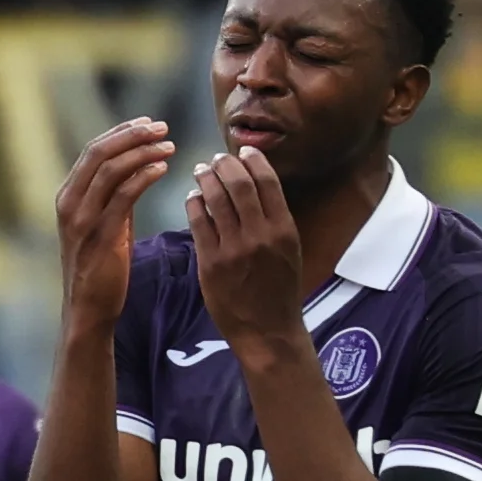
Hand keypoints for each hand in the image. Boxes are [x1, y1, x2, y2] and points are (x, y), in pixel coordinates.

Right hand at [55, 119, 172, 335]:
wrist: (89, 308)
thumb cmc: (100, 268)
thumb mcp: (102, 224)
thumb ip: (112, 197)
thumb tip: (136, 168)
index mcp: (68, 196)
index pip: (93, 151)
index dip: (121, 132)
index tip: (149, 123)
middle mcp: (69, 202)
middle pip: (99, 153)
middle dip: (132, 135)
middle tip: (162, 127)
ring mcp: (81, 219)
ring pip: (110, 169)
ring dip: (142, 152)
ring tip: (169, 145)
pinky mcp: (100, 235)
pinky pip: (123, 196)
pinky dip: (143, 176)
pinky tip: (163, 168)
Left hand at [187, 145, 306, 349]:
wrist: (267, 330)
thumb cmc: (279, 288)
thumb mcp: (288, 250)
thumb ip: (273, 219)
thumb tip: (254, 182)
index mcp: (284, 230)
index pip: (267, 181)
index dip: (253, 159)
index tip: (243, 150)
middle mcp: (260, 235)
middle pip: (238, 184)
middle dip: (224, 164)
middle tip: (215, 159)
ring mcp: (233, 249)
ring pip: (215, 199)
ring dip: (205, 179)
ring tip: (201, 171)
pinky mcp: (210, 262)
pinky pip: (198, 222)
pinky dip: (194, 203)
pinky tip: (193, 197)